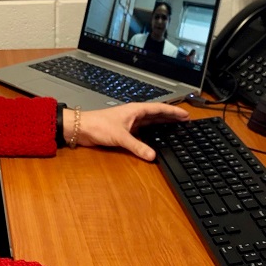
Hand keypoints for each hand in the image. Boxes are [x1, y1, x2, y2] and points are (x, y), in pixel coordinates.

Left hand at [65, 103, 188, 160]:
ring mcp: (129, 123)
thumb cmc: (98, 125)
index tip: (185, 115)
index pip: (159, 109)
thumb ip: (137, 146)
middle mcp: (134, 115)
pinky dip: (150, 134)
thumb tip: (152, 156)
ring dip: (161, 125)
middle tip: (184, 121)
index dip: (173, 111)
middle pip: (157, 115)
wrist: (80, 128)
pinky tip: (155, 139)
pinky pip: (142, 131)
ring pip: (150, 123)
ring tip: (174, 128)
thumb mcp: (120, 137)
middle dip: (170, 118)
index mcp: (136, 110)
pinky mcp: (124, 131)